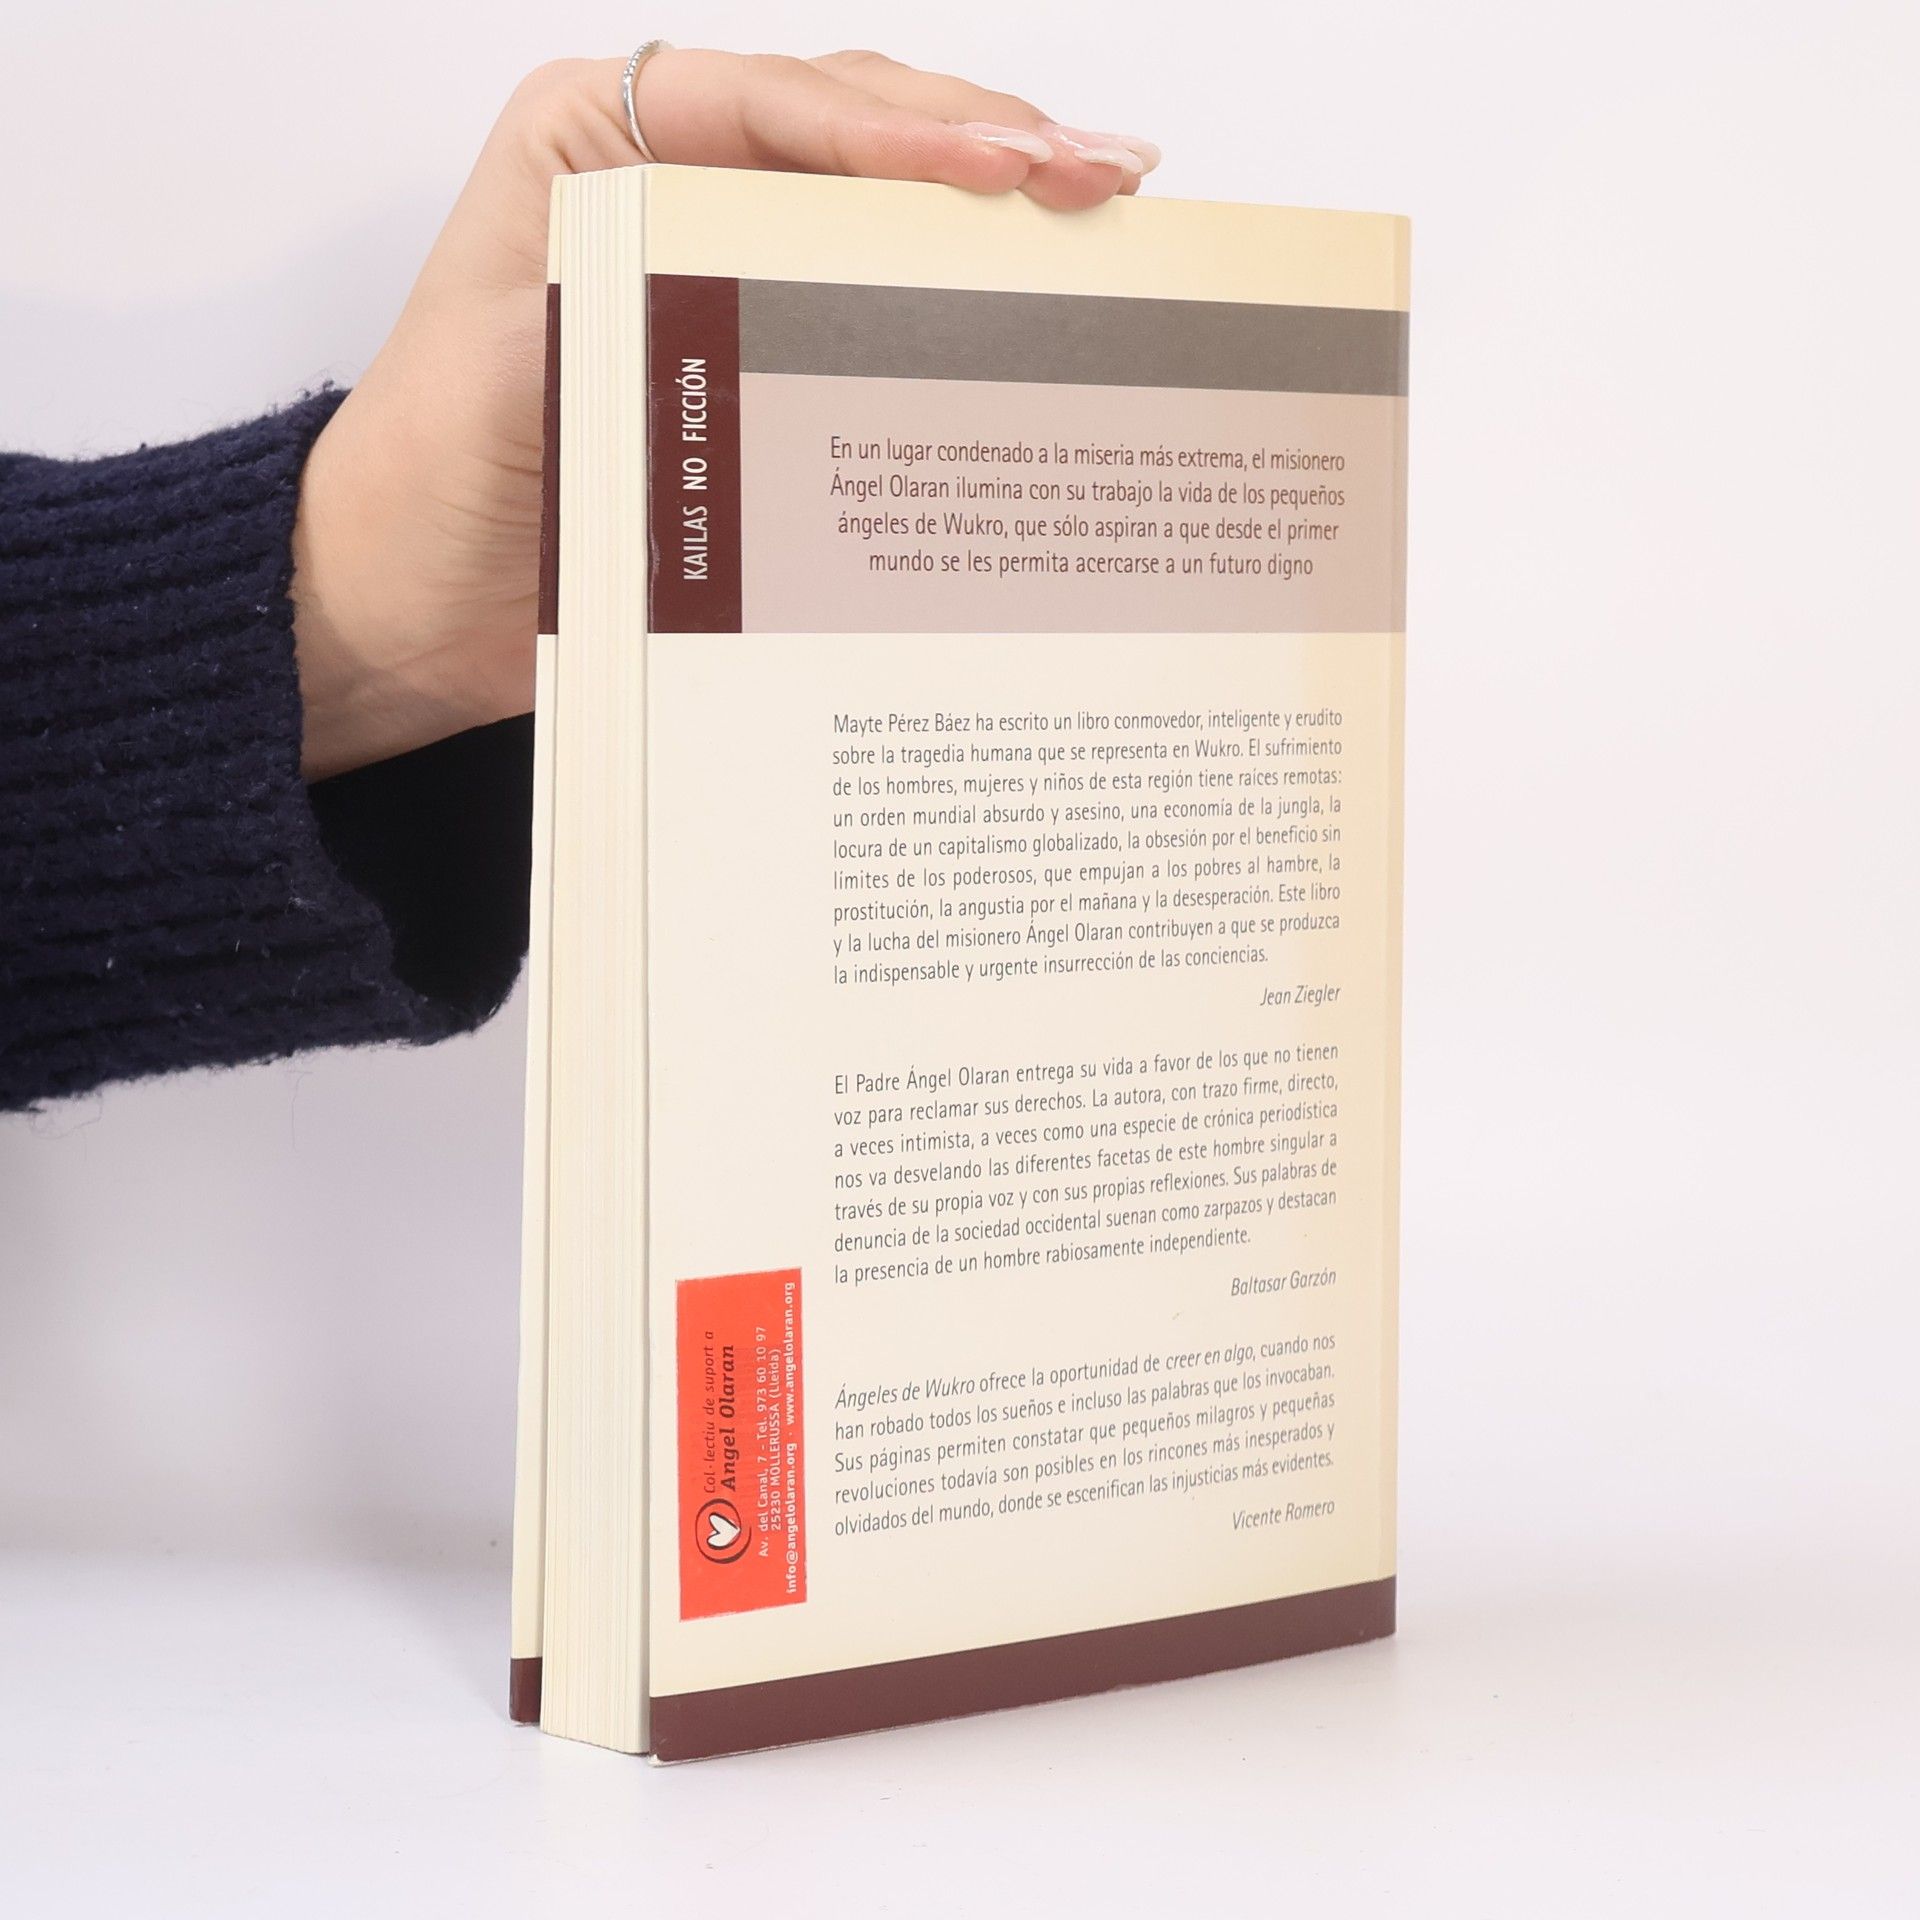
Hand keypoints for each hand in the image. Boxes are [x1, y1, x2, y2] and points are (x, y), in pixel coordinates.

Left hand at [290, 48, 1160, 778]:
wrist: (398, 604)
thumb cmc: (424, 478)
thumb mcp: (516, 364)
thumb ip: (632, 295)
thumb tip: (775, 287)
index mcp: (593, 146)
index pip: (777, 108)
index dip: (907, 132)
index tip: (1017, 167)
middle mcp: (665, 189)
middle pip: (851, 140)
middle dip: (986, 149)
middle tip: (1106, 176)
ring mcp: (717, 275)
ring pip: (875, 219)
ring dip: (988, 220)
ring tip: (1102, 217)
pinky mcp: (748, 364)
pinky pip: (863, 319)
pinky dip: (947, 314)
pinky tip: (1028, 315)